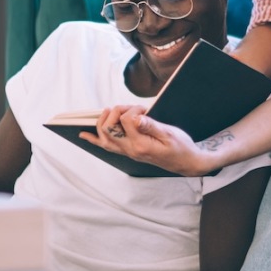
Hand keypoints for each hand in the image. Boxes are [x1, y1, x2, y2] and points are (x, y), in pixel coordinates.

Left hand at [80, 104, 213, 176]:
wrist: (186, 162)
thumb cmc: (181, 146)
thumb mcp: (170, 133)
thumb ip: (151, 125)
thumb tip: (136, 117)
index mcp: (141, 144)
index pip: (125, 121)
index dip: (132, 110)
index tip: (144, 109)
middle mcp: (131, 150)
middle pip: (108, 129)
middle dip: (113, 113)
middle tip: (126, 108)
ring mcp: (128, 152)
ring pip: (103, 138)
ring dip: (101, 122)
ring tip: (107, 112)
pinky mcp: (128, 152)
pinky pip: (106, 146)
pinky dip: (94, 139)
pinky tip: (83, 134)